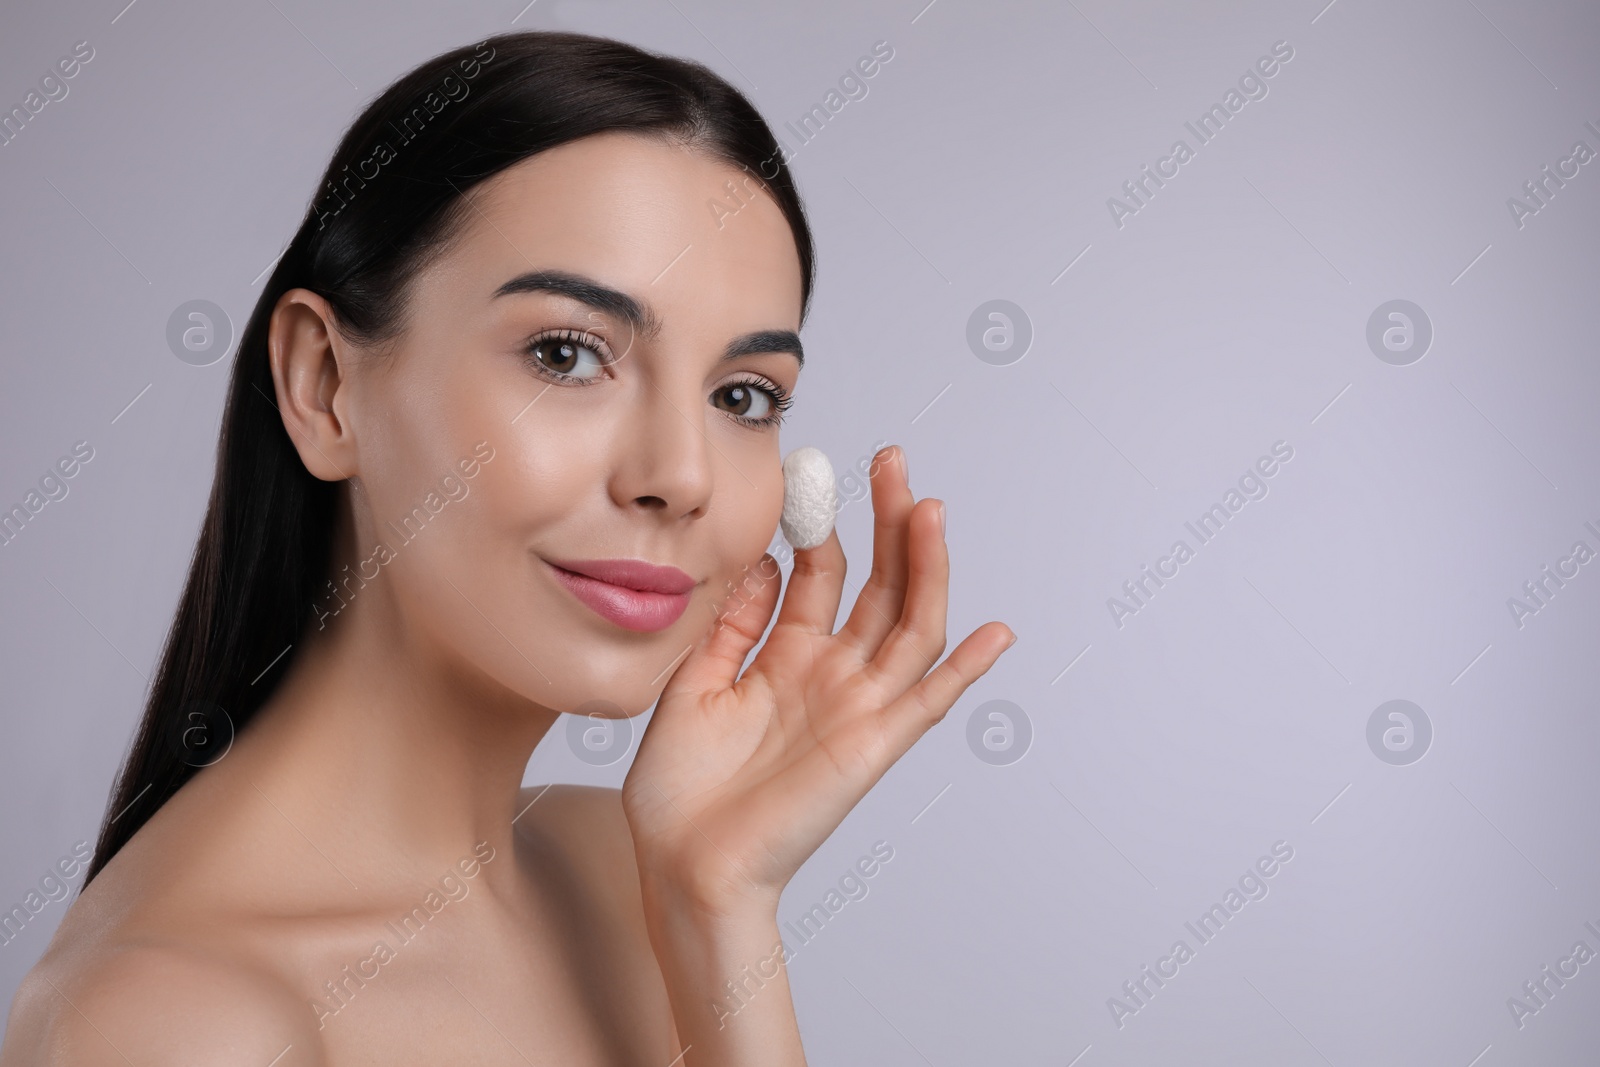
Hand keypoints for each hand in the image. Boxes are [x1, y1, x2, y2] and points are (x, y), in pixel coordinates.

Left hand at [621, 445, 1016, 913]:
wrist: (680, 863)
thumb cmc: (678, 790)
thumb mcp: (692, 683)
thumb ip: (735, 625)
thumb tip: (770, 563)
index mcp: (786, 659)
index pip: (823, 575)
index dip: (824, 525)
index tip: (817, 473)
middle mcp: (830, 676)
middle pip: (879, 585)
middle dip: (888, 523)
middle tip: (892, 461)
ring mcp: (856, 709)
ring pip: (909, 625)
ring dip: (925, 568)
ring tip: (927, 508)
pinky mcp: (871, 747)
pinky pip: (927, 703)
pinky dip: (967, 671)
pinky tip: (996, 631)